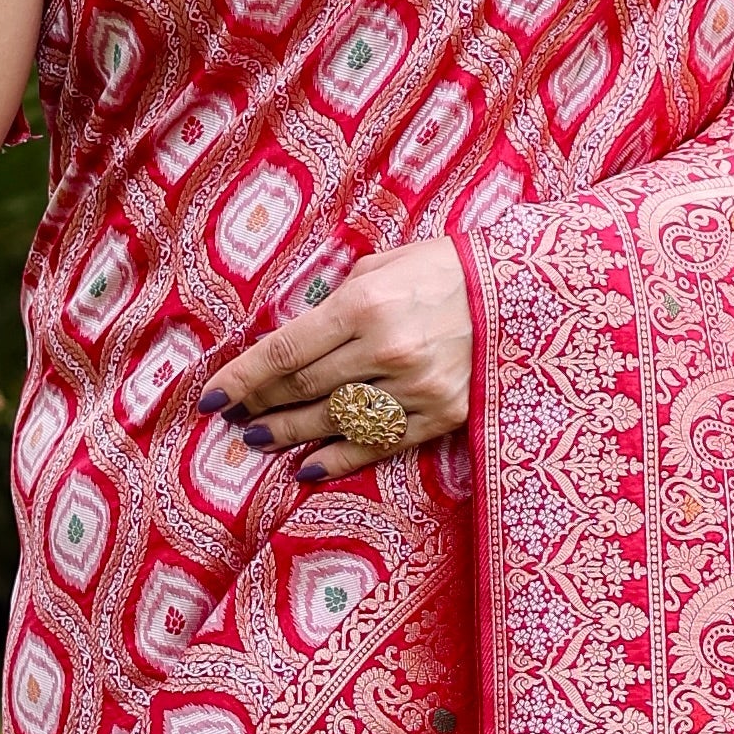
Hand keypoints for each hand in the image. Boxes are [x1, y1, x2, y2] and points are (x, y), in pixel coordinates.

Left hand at [203, 242, 472, 478]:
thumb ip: (337, 301)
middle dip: (259, 405)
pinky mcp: (441, 415)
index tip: (211, 398)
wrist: (522, 292)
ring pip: (333, 421)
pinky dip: (338, 459)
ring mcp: (415, 388)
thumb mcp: (384, 266)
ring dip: (288, 434)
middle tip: (233, 417)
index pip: (284, 352)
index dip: (241, 379)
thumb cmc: (445, 269)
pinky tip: (306, 467)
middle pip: (302, 390)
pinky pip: (378, 444)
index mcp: (365, 305)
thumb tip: (296, 335)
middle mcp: (385, 351)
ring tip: (258, 440)